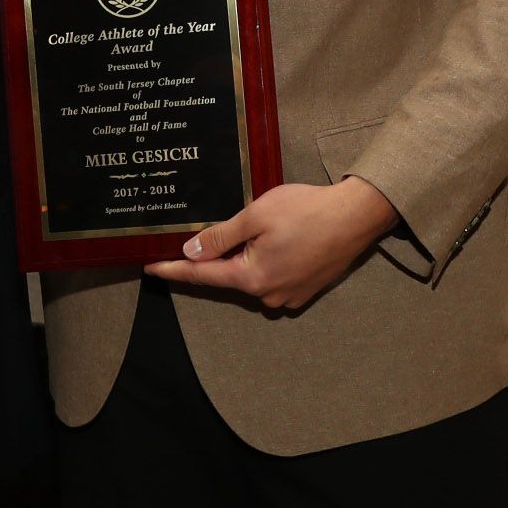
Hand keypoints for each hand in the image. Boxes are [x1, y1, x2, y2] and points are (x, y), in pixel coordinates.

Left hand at [143, 177, 398, 310]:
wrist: (357, 216)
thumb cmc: (306, 210)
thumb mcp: (256, 216)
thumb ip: (220, 237)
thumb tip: (190, 252)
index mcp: (252, 278)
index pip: (201, 276)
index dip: (173, 271)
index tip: (150, 268)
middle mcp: (269, 295)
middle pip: (227, 277)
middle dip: (213, 259)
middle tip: (199, 236)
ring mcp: (290, 296)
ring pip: (251, 277)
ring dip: (243, 258)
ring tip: (251, 231)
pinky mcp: (306, 290)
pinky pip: (273, 278)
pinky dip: (264, 262)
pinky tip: (273, 240)